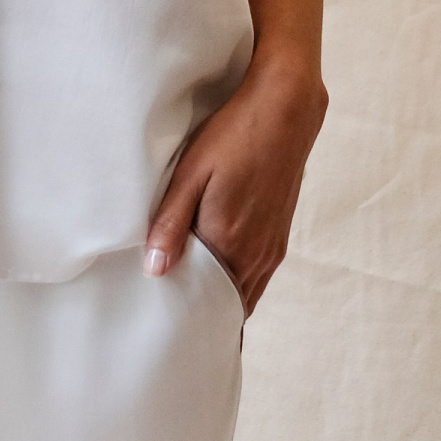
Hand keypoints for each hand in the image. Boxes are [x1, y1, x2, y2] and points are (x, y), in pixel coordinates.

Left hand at [143, 54, 328, 316]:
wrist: (286, 110)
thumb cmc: (234, 136)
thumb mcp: (191, 174)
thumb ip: (171, 224)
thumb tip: (154, 271)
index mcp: (231, 244)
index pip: (209, 305)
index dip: (189, 320)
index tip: (168, 331)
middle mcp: (257, 255)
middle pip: (230, 307)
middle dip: (205, 318)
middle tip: (175, 327)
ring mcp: (272, 248)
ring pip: (246, 292)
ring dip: (222, 302)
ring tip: (193, 307)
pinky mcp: (280, 235)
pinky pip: (257, 276)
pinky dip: (238, 285)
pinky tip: (218, 276)